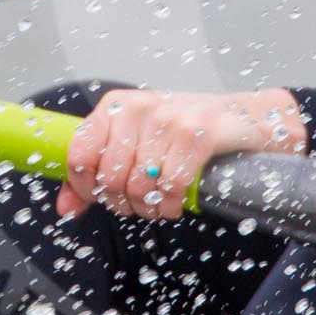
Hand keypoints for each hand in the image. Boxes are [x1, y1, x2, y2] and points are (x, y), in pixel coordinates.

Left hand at [59, 88, 309, 220]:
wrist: (249, 118)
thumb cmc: (190, 132)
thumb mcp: (138, 145)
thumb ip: (96, 175)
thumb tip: (65, 208)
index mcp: (117, 105)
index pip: (79, 154)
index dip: (87, 187)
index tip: (103, 197)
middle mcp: (139, 107)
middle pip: (110, 180)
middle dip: (125, 204)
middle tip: (143, 202)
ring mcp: (169, 119)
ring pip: (139, 188)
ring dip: (151, 208)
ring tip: (163, 201)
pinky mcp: (197, 134)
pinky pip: (170, 188)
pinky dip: (172, 206)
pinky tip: (179, 201)